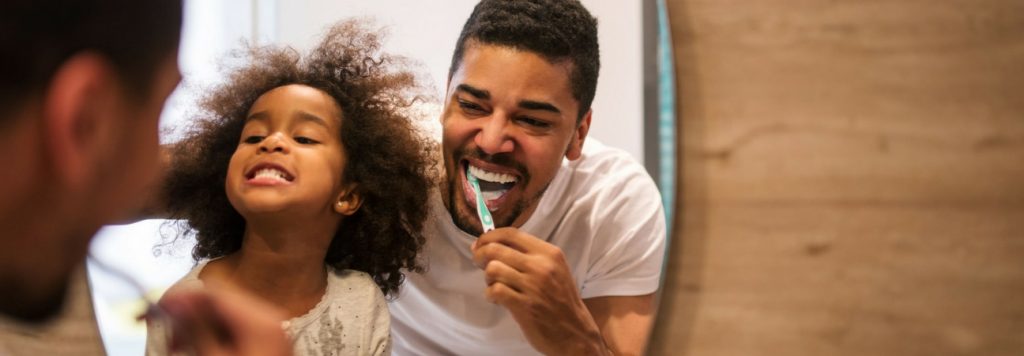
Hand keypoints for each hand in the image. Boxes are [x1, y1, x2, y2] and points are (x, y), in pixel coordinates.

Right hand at [158, 284, 291, 355]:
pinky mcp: (266, 344)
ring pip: (225, 319)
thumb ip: (195, 329)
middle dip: (190, 318)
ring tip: (178, 348)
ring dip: (199, 330)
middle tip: (168, 337)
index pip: (215, 293)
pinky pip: (235, 332)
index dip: (182, 299)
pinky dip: (214, 339)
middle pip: (220, 304)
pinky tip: (198, 351)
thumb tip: (176, 304)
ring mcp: (270, 332)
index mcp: (260, 320)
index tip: (156, 309)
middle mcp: (269, 320)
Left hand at [471, 228, 610, 354]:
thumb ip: (528, 256)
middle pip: (496, 249)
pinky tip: (497, 299)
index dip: (489, 236)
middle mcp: (541, 266)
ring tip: (494, 284)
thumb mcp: (553, 269)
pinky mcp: (524, 305)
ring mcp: (532, 286)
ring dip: (487, 277)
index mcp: (549, 253)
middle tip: (479, 263)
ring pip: (493, 269)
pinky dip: (490, 294)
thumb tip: (490, 245)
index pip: (511, 234)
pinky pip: (495, 290)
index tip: (480, 243)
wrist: (574, 331)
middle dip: (480, 255)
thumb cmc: (560, 299)